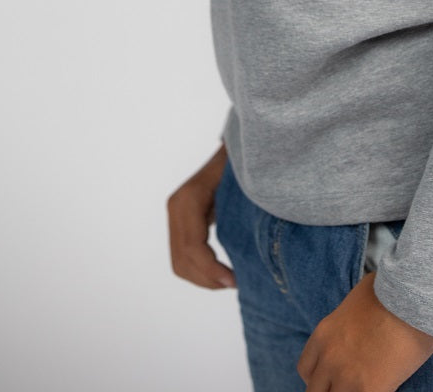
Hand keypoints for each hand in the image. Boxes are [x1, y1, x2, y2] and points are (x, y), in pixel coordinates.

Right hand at [166, 142, 237, 289]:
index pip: (192, 246)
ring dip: (203, 279)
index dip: (211, 269)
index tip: (234, 280)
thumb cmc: (243, 162)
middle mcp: (176, 206)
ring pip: (179, 263)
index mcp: (190, 197)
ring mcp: (174, 214)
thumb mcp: (245, 181)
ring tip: (230, 280)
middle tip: (235, 283)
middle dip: (208, 279)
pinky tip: (221, 272)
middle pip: (182, 260)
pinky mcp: (179, 221)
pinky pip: (181, 256)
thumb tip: (258, 243)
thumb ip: (244, 209)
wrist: (233, 149)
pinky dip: (199, 271)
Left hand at [297, 270, 432, 390]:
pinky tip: (383, 388)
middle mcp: (329, 358)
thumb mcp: (359, 294)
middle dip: (332, 389)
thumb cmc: (392, 289)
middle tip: (350, 383)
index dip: (320, 376)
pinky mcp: (370, 390)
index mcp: (323, 335)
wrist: (413, 296)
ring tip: (366, 386)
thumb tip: (360, 314)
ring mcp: (347, 377)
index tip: (333, 376)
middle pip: (315, 391)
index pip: (305, 370)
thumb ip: (351, 313)